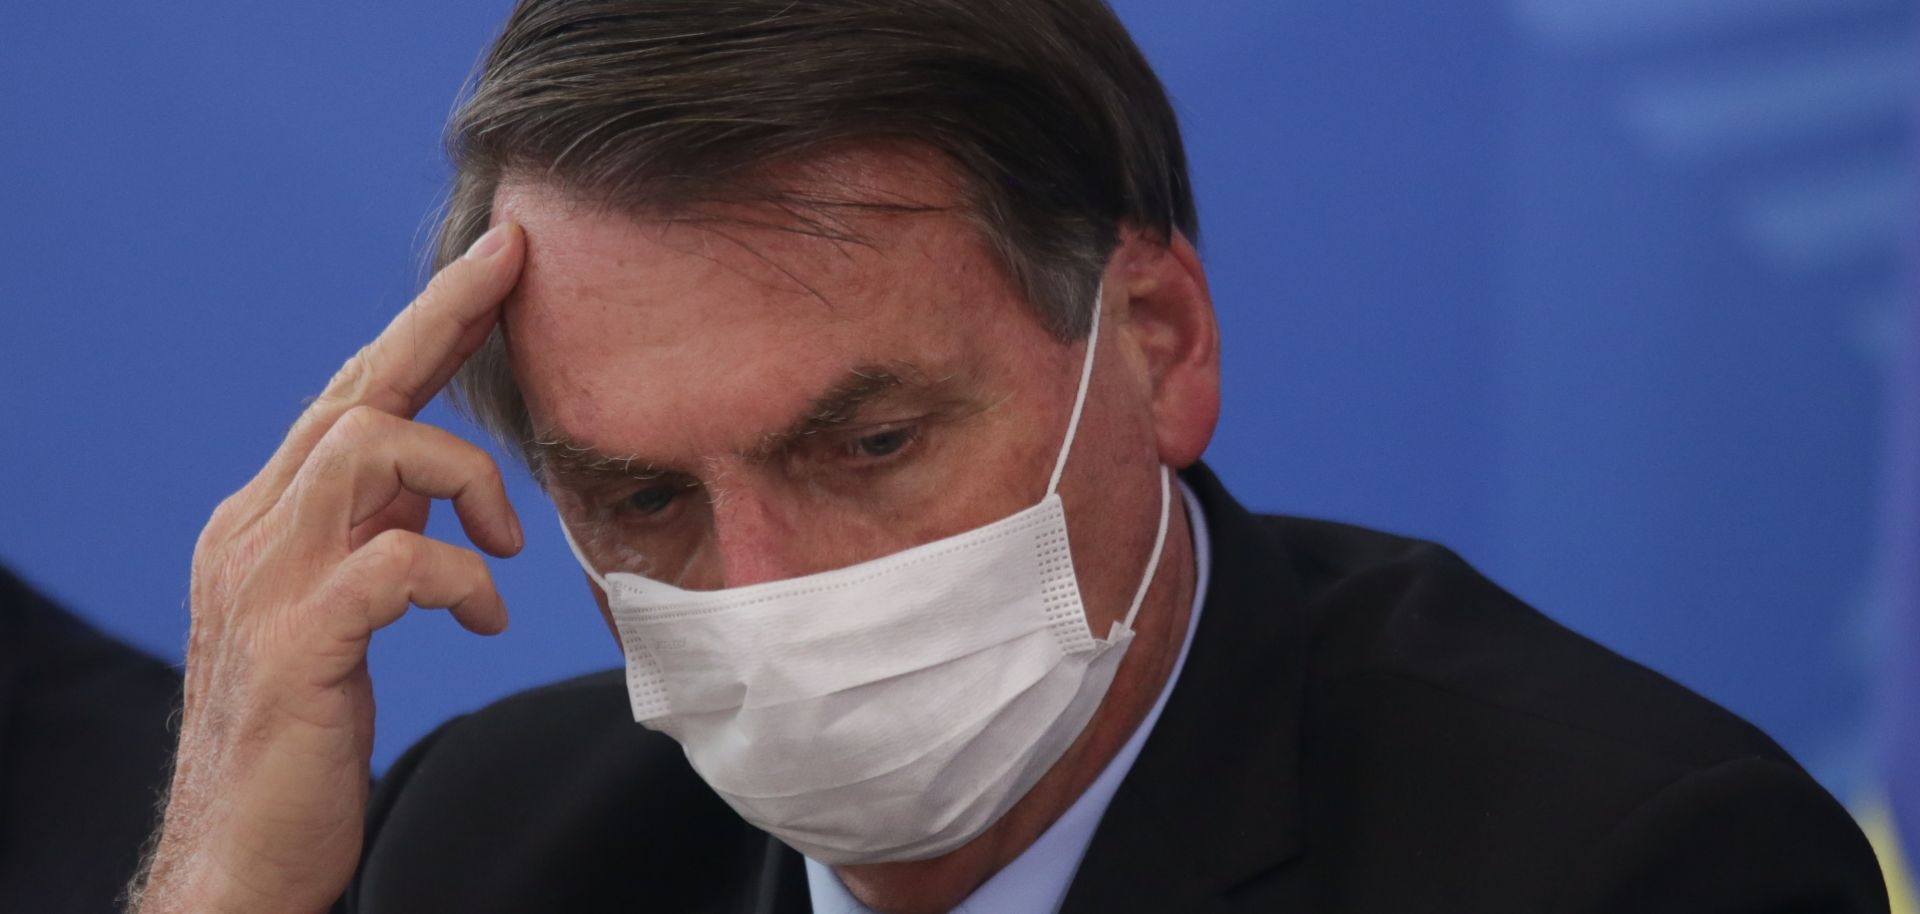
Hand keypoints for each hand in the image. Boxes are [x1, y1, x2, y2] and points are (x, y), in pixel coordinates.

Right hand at [132, 224, 526, 913]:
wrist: (239, 852)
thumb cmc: (301, 734)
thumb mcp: (342, 611)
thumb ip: (377, 535)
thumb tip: (444, 485)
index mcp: (268, 519)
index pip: (351, 393)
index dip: (422, 326)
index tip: (492, 266)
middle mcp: (253, 532)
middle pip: (354, 389)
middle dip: (440, 320)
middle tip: (512, 267)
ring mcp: (266, 585)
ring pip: (363, 448)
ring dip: (459, 474)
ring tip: (505, 540)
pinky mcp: (298, 648)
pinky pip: (394, 564)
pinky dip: (458, 576)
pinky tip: (482, 619)